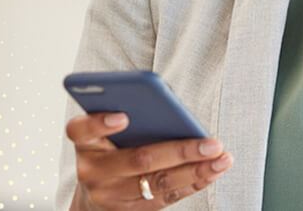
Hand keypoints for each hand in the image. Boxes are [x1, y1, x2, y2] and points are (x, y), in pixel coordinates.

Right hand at [65, 111, 234, 209]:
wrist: (95, 194)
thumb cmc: (110, 148)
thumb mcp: (106, 131)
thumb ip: (128, 114)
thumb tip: (168, 106)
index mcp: (85, 144)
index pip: (81, 130)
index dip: (100, 123)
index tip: (123, 116)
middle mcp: (93, 172)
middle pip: (139, 159)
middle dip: (180, 151)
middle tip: (211, 143)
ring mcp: (112, 196)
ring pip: (159, 183)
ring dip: (196, 170)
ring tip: (221, 157)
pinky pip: (168, 197)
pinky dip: (194, 182)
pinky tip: (214, 170)